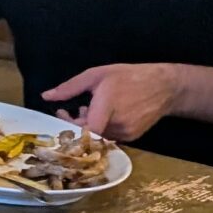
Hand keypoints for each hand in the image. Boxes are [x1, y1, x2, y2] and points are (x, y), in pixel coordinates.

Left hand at [45, 63, 182, 140]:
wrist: (165, 87)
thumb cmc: (129, 76)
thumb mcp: (97, 75)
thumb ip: (70, 87)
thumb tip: (46, 96)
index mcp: (107, 107)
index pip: (82, 128)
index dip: (67, 125)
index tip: (60, 113)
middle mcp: (117, 124)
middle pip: (87, 132)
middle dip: (74, 122)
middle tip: (69, 109)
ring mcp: (126, 133)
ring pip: (97, 135)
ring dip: (88, 124)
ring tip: (88, 108)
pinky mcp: (132, 137)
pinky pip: (109, 136)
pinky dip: (101, 127)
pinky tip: (103, 114)